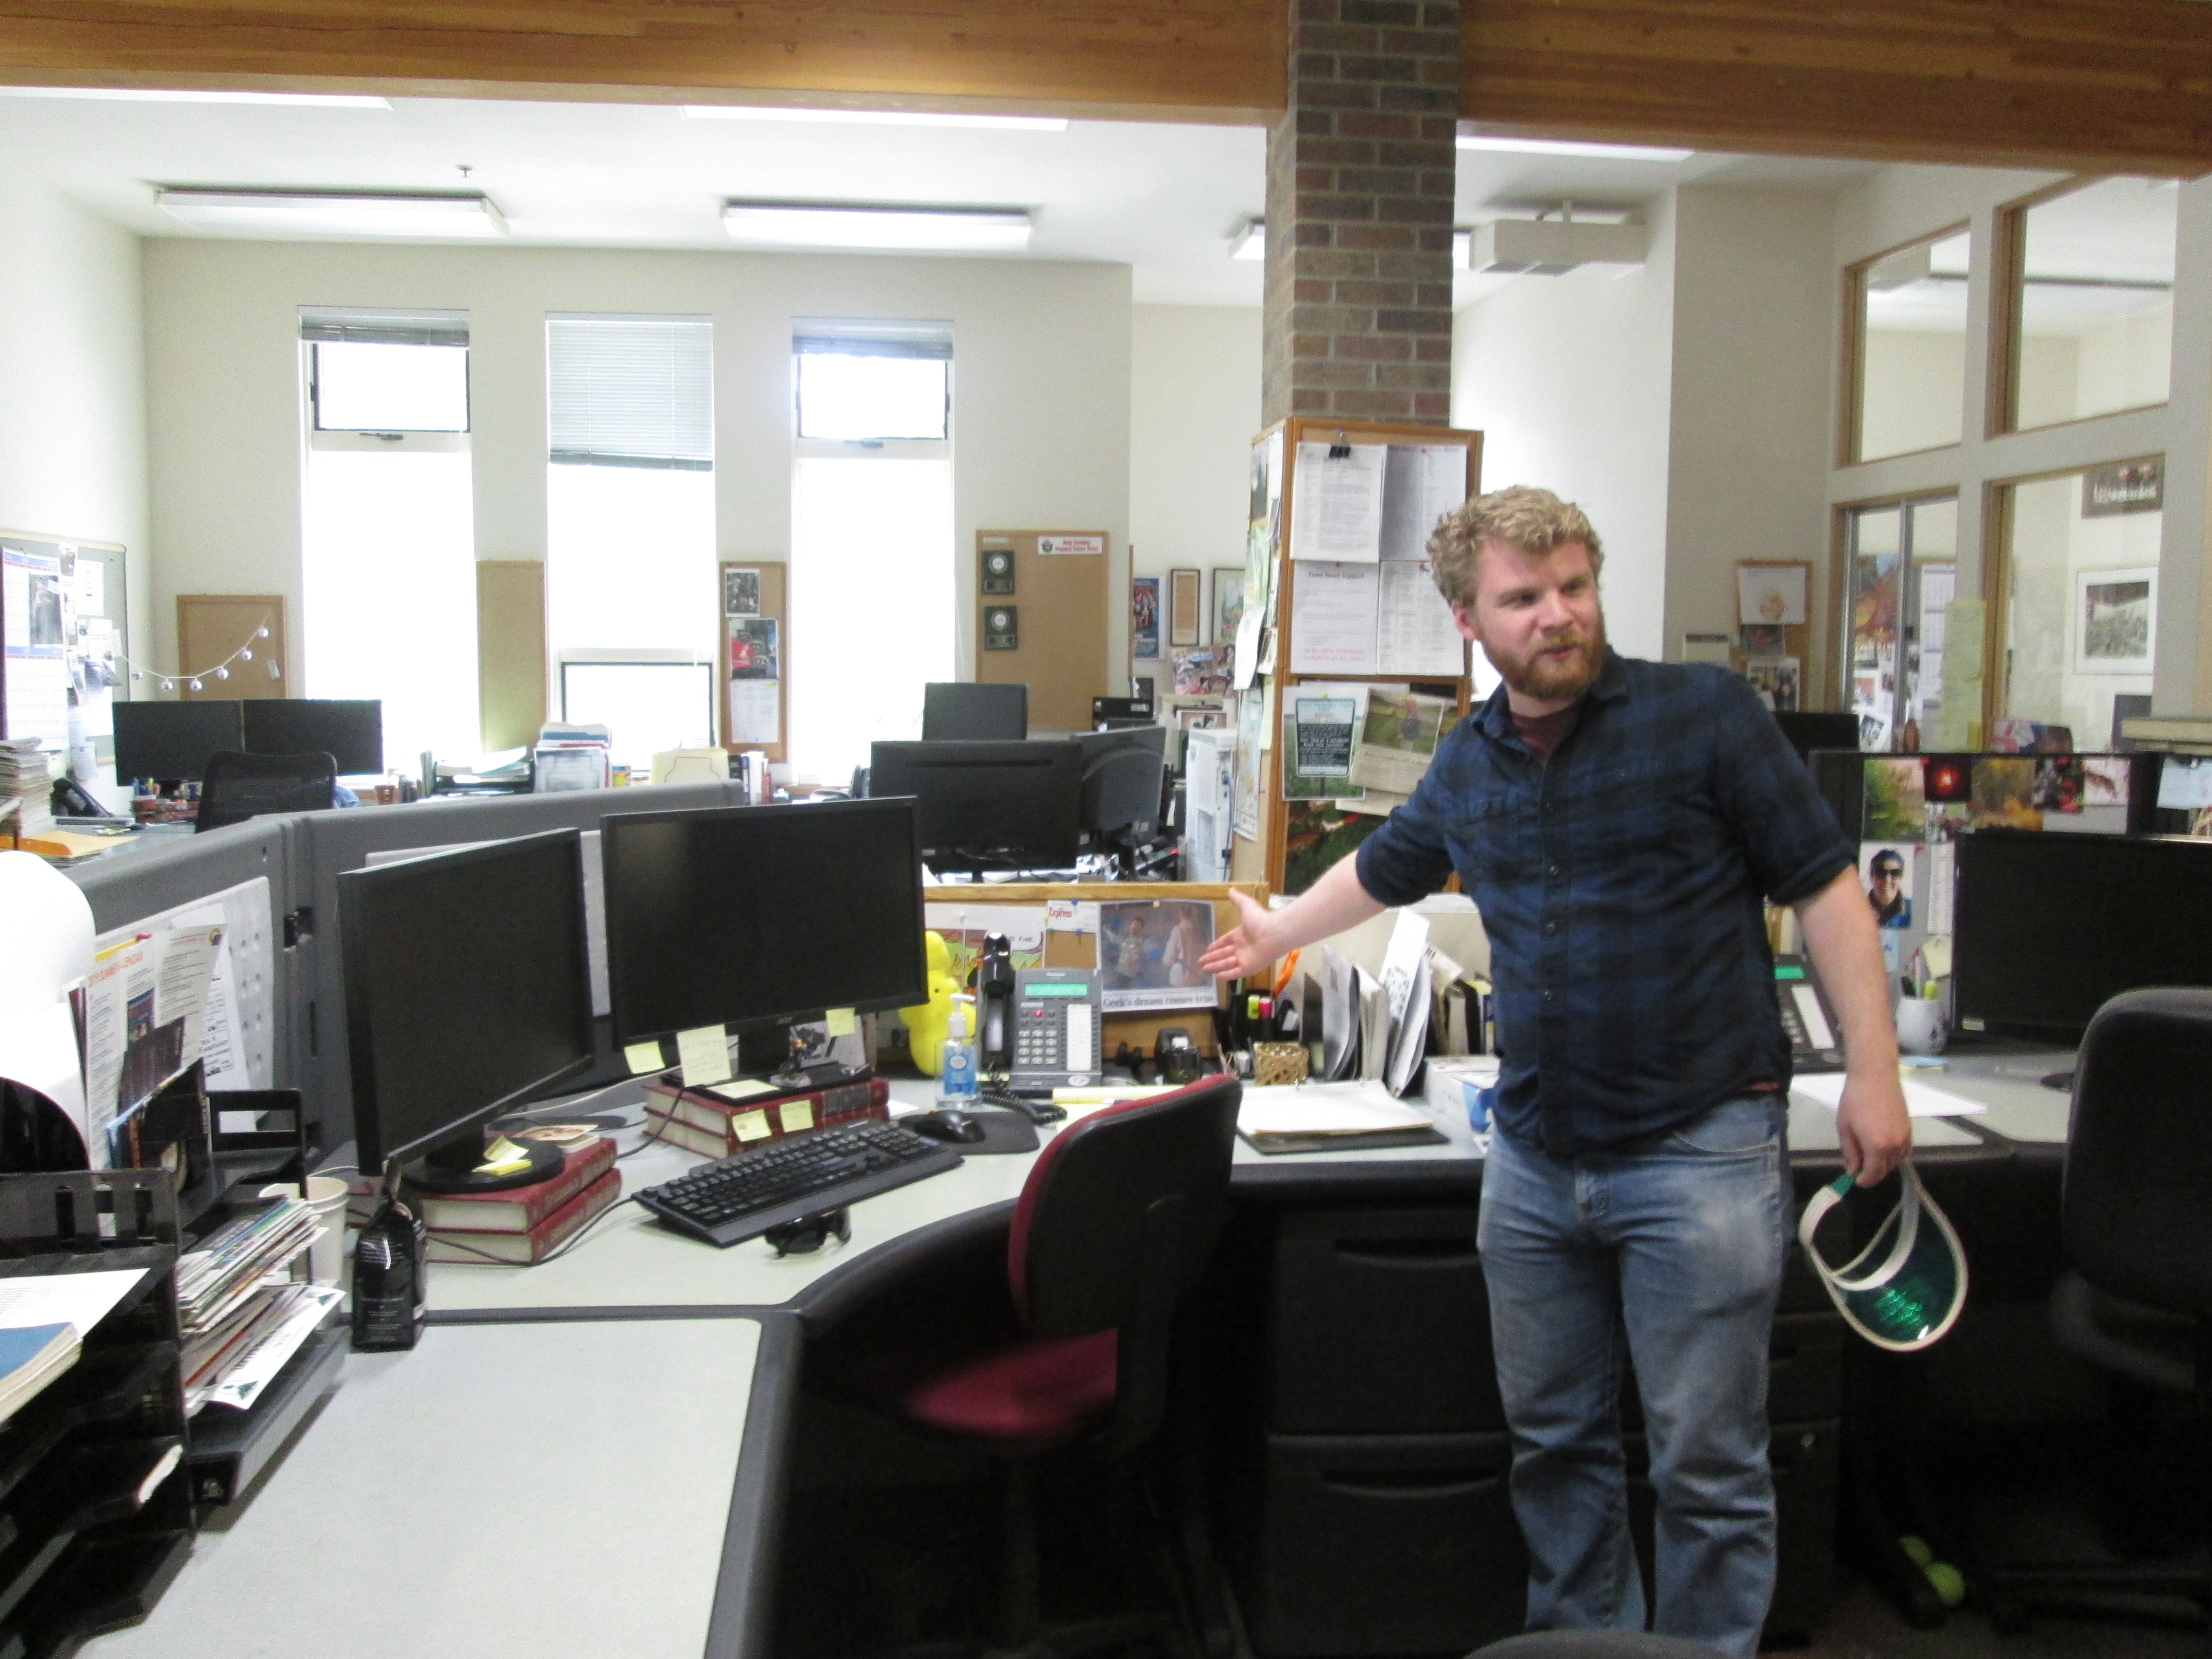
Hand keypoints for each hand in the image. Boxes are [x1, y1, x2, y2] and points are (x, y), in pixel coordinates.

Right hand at [1199, 889, 1277, 981]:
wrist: (1274, 933)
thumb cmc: (1260, 919)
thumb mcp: (1246, 905)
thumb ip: (1238, 899)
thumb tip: (1231, 889)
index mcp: (1241, 934)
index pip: (1226, 941)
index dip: (1217, 945)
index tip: (1208, 948)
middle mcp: (1242, 947)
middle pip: (1224, 954)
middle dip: (1212, 958)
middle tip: (1200, 962)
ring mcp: (1245, 958)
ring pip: (1227, 964)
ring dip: (1215, 966)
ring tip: (1203, 970)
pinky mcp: (1248, 968)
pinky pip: (1235, 973)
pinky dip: (1227, 975)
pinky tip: (1217, 977)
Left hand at [1836, 1069, 1911, 1185]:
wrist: (1875, 1076)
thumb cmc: (1855, 1100)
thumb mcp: (1845, 1127)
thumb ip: (1849, 1151)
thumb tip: (1852, 1169)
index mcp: (1877, 1146)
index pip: (1874, 1174)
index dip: (1864, 1180)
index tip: (1855, 1180)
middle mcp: (1895, 1145)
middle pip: (1886, 1169)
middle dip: (1873, 1172)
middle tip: (1859, 1166)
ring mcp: (1905, 1136)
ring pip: (1897, 1161)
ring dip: (1884, 1163)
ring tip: (1869, 1155)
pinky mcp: (1909, 1128)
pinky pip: (1904, 1150)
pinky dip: (1894, 1154)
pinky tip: (1883, 1147)